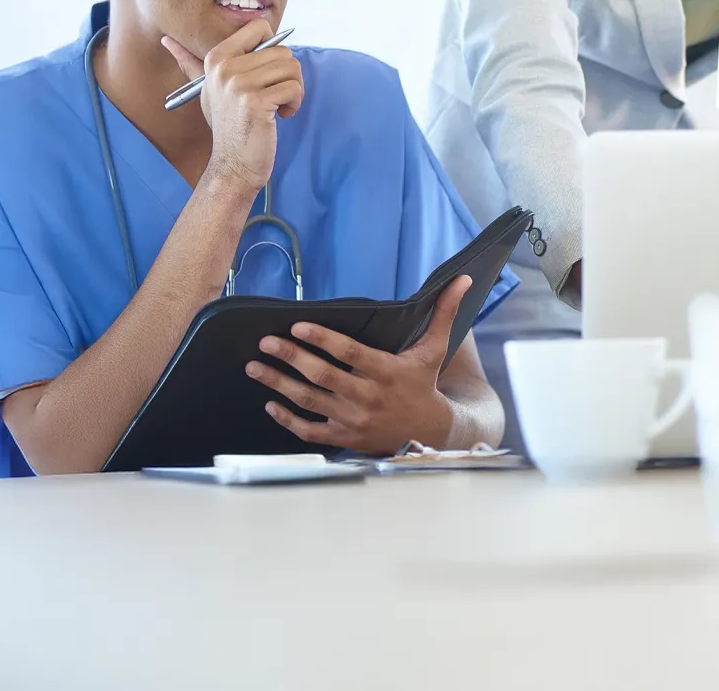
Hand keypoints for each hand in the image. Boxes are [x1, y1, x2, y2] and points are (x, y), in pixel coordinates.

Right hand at [162, 20, 303, 189]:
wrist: (233, 164)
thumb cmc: (227, 124)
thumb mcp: (208, 89)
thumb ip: (191, 63)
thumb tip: (167, 40)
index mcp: (216, 58)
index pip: (260, 27)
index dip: (273, 49)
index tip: (266, 72)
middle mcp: (224, 68)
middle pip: (282, 51)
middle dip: (288, 75)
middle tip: (275, 96)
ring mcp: (238, 85)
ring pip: (292, 68)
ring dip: (293, 90)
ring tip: (278, 106)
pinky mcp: (256, 103)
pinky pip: (293, 88)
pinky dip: (294, 103)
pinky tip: (281, 116)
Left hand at [246, 276, 472, 454]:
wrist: (430, 433)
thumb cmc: (425, 382)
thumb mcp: (436, 347)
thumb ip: (444, 312)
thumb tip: (463, 280)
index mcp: (385, 371)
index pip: (349, 353)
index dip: (322, 339)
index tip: (297, 324)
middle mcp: (367, 396)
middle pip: (322, 376)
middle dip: (291, 357)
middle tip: (265, 342)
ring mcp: (353, 419)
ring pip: (310, 401)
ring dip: (279, 384)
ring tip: (255, 367)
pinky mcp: (344, 437)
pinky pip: (310, 431)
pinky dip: (288, 419)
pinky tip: (270, 403)